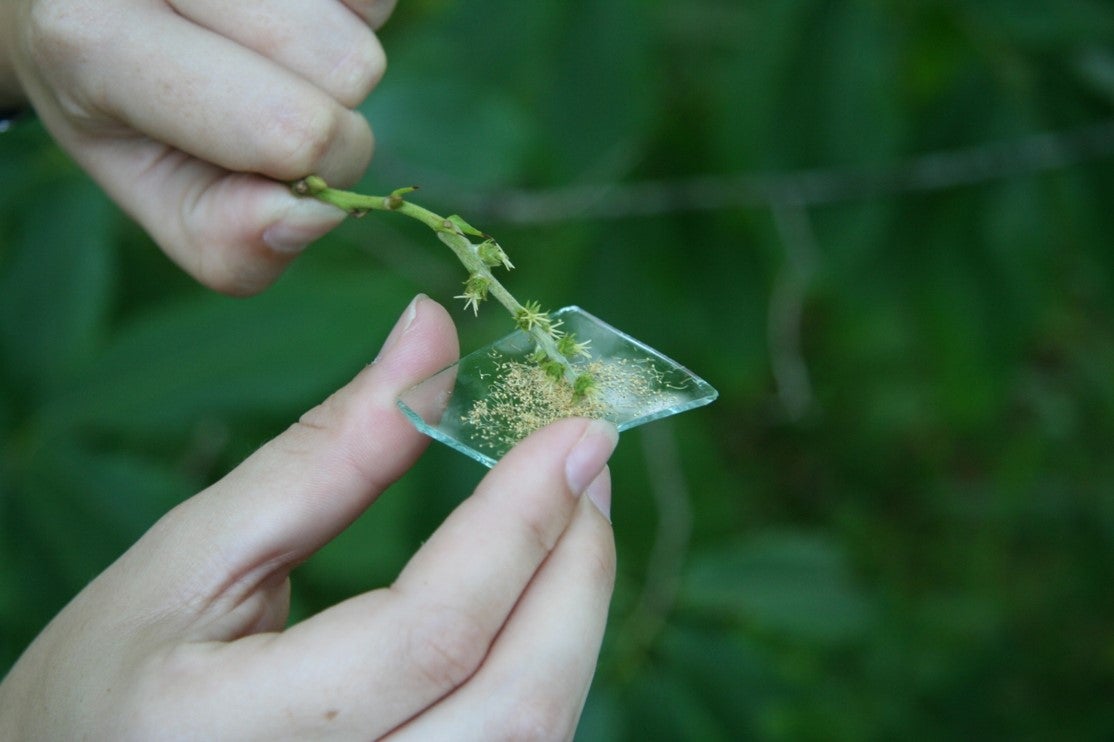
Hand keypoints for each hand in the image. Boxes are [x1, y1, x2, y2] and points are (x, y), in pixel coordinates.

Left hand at [0, 0, 395, 293]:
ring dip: (336, 49)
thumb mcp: (153, 189)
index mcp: (93, 39)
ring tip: (261, 45)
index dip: (317, 169)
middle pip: (350, 66)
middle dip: (331, 107)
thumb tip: (319, 214)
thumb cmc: (122, 105)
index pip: (288, 129)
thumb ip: (225, 239)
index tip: (279, 164)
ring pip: (368, 18)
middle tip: (260, 96)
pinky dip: (350, 8)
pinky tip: (284, 13)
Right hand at [0, 295, 617, 739]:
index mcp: (236, 732)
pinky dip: (546, 659)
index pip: (430, 631)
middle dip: (577, 569)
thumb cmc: (118, 674)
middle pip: (516, 705)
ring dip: (576, 614)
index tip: (575, 428)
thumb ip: (325, 455)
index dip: (519, 520)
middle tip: (587, 462)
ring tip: (572, 513)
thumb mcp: (195, 555)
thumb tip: (430, 338)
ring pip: (535, 737)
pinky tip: (537, 591)